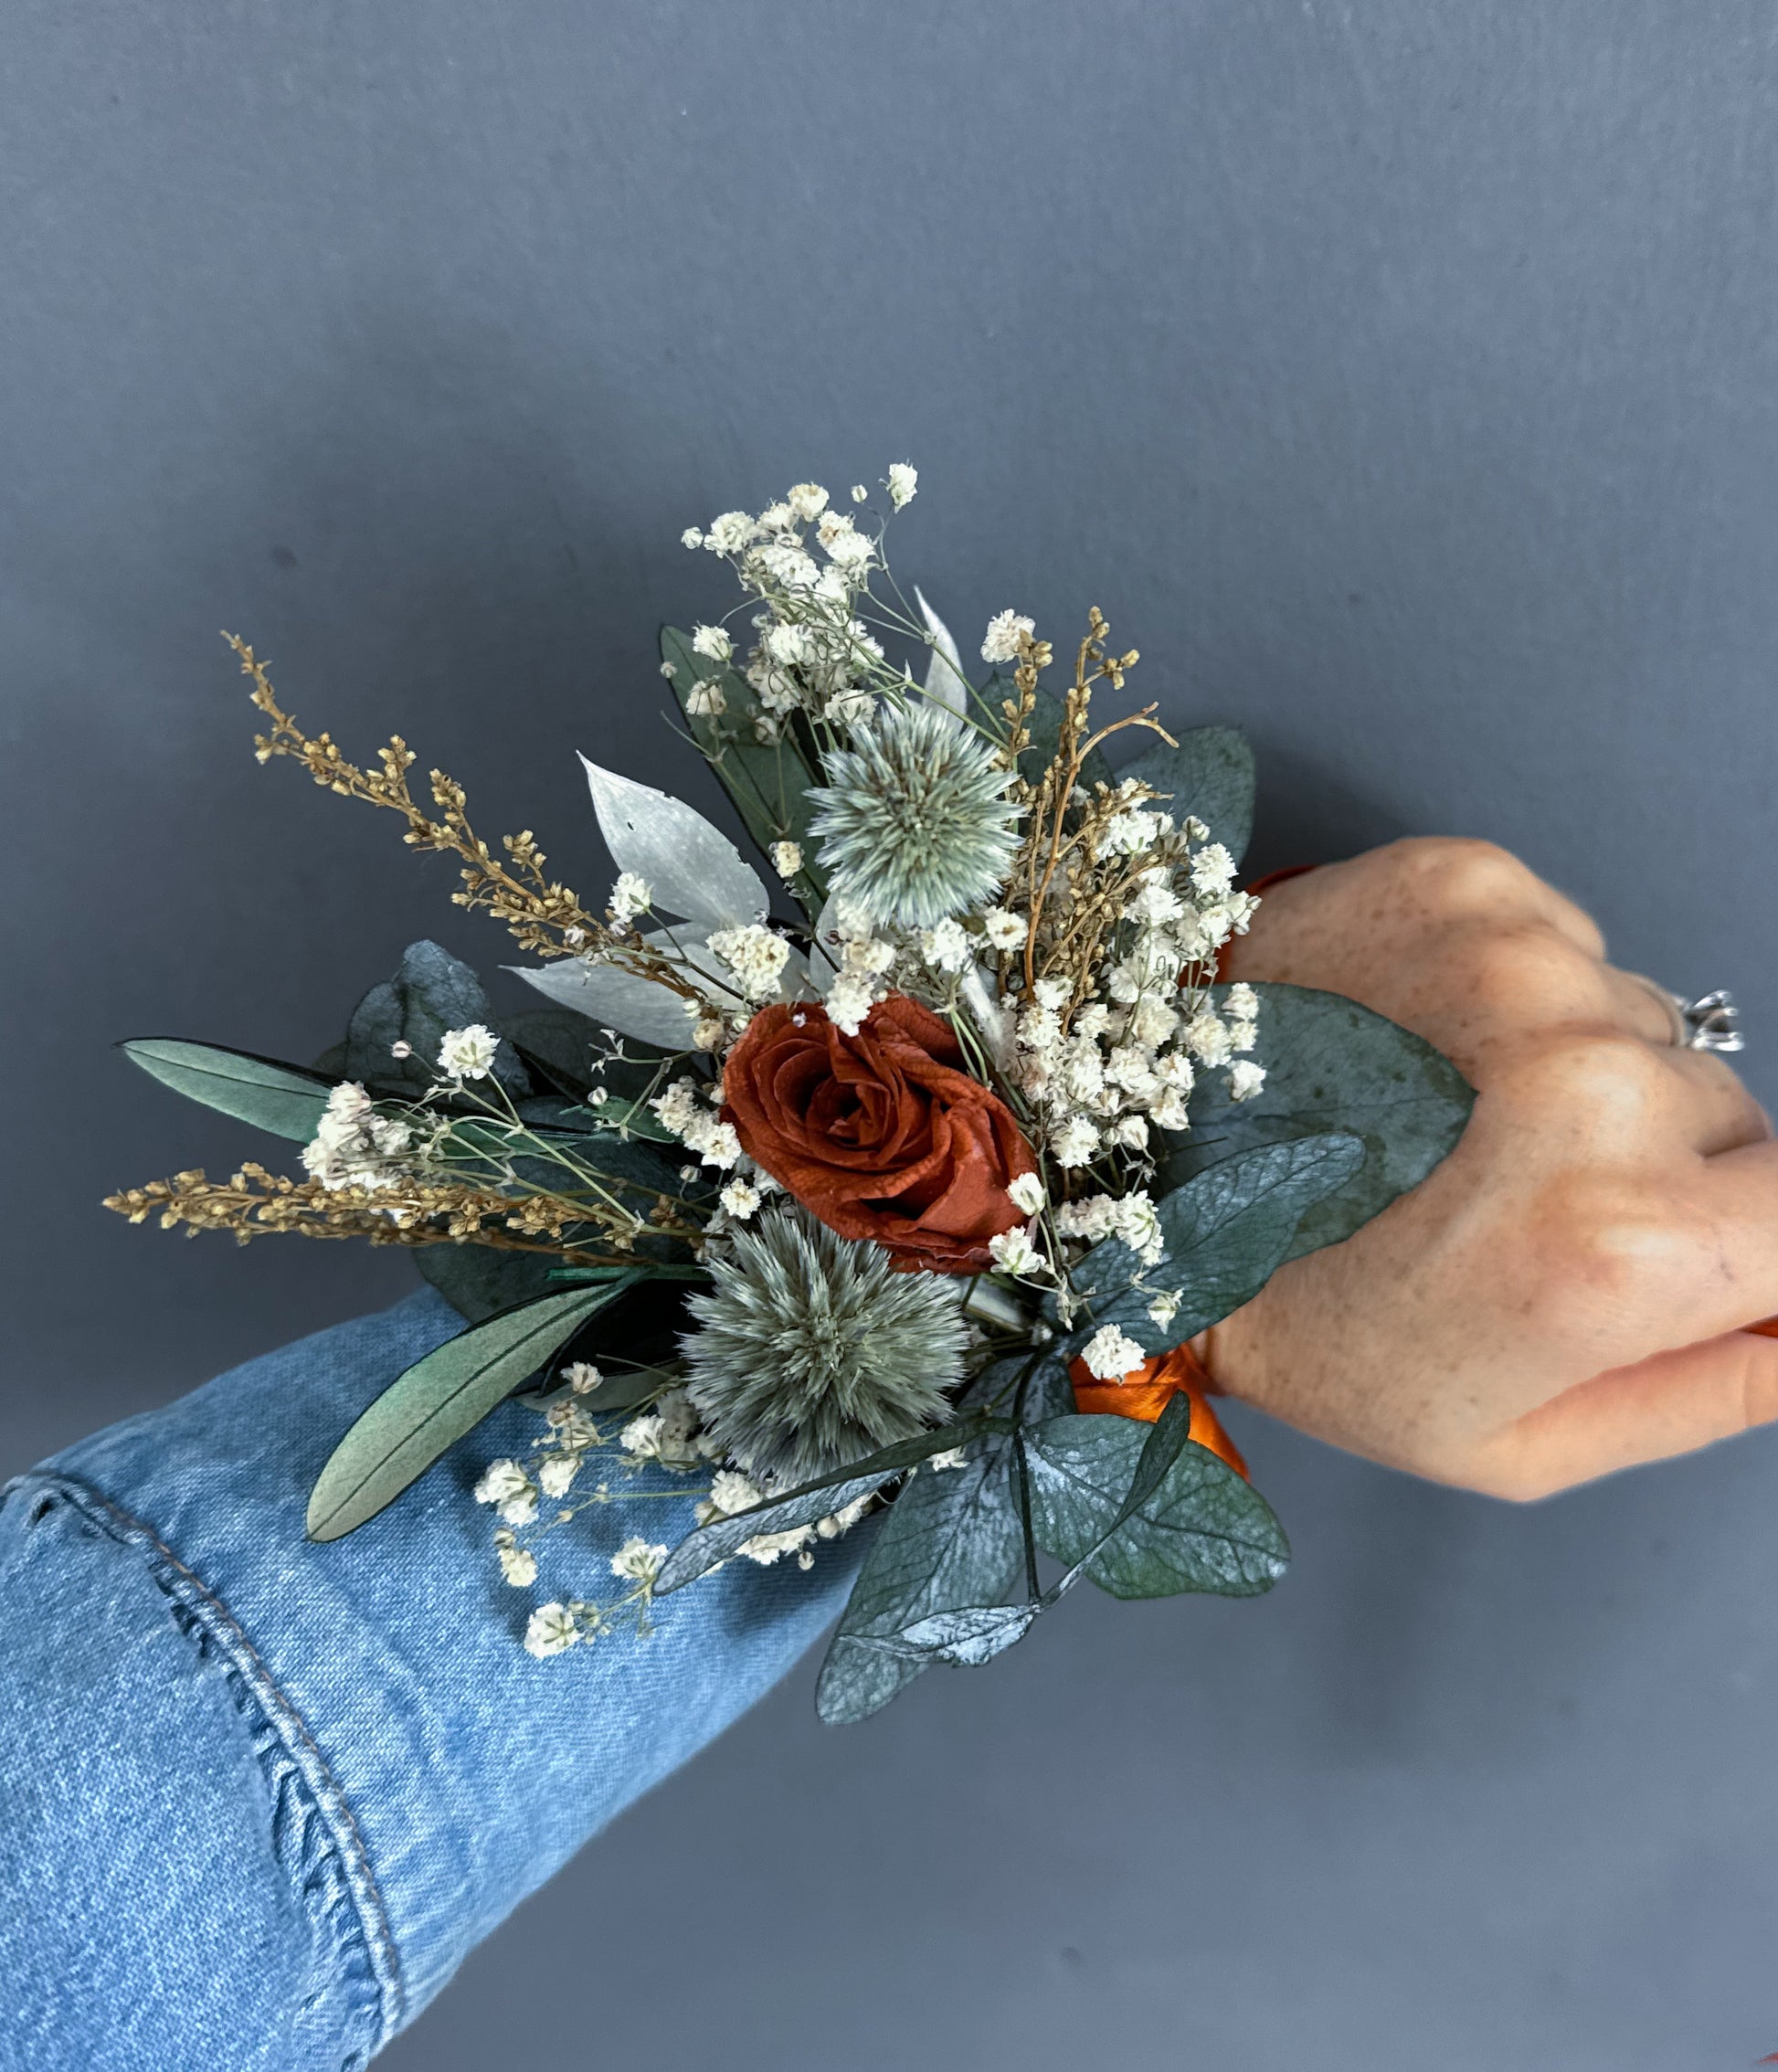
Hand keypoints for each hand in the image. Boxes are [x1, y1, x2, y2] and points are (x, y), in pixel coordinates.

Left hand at [1211, 838, 1777, 1497]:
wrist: (1139, 1181)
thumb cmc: (1312, 1325)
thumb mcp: (1517, 1441)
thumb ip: (1715, 1392)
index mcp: (1621, 1245)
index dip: (1756, 1240)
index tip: (1703, 1249)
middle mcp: (1591, 1085)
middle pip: (1730, 1116)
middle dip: (1657, 1165)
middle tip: (1515, 1202)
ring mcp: (1525, 969)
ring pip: (1644, 1026)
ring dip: (1578, 1073)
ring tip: (1446, 1122)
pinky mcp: (1467, 886)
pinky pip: (1571, 946)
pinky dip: (1520, 994)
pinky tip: (1422, 1047)